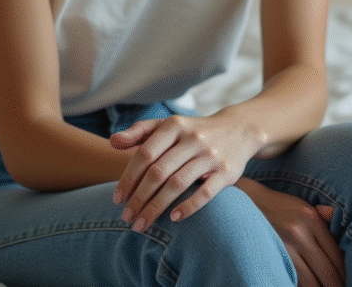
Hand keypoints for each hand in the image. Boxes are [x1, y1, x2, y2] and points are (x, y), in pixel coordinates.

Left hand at [110, 113, 260, 231]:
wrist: (238, 130)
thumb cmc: (192, 132)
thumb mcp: (168, 126)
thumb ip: (140, 132)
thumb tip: (112, 142)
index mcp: (174, 126)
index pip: (145, 154)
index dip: (128, 178)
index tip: (117, 199)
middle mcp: (192, 139)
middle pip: (158, 172)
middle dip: (139, 198)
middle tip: (127, 218)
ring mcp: (210, 155)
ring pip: (178, 184)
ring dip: (156, 207)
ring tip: (142, 224)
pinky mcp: (227, 172)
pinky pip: (205, 193)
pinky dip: (188, 207)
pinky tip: (173, 218)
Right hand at [237, 178, 344, 286]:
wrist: (244, 203)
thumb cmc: (277, 207)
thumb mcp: (302, 205)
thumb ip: (323, 215)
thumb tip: (335, 216)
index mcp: (311, 219)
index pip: (337, 256)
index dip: (345, 273)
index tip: (347, 280)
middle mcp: (299, 233)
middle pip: (327, 272)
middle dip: (335, 285)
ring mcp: (284, 247)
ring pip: (311, 282)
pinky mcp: (271, 257)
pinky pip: (292, 280)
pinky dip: (302, 286)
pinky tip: (307, 286)